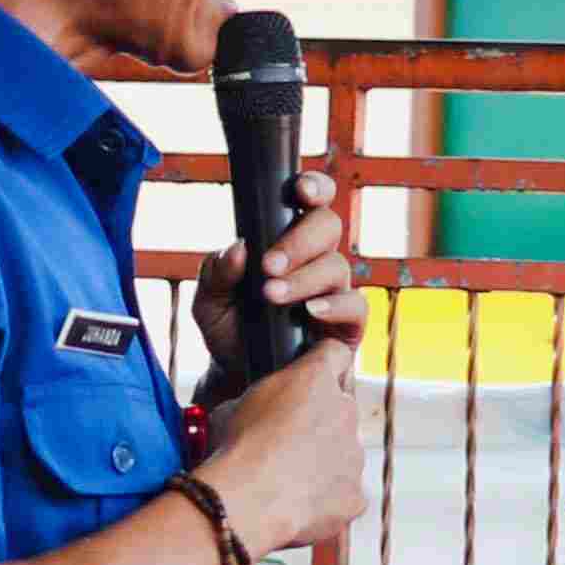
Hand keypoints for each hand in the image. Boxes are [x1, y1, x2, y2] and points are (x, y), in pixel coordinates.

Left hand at [190, 164, 365, 379]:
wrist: (239, 377)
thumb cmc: (229, 328)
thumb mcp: (209, 300)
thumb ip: (216, 272)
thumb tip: (238, 248)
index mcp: (286, 238)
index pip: (311, 200)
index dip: (312, 187)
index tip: (299, 192)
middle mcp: (316, 258)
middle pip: (328, 226)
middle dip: (298, 242)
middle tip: (268, 266)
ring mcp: (334, 290)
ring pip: (337, 266)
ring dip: (303, 278)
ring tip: (271, 296)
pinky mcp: (347, 325)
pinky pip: (355, 306)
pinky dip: (333, 306)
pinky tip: (309, 312)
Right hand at [191, 335, 369, 559]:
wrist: (244, 504)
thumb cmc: (233, 451)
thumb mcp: (232, 407)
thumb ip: (262, 401)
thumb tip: (258, 415)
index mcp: (315, 378)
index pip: (336, 354)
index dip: (324, 366)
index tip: (312, 380)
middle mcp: (345, 411)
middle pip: (342, 409)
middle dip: (321, 422)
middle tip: (287, 443)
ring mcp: (354, 456)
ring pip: (344, 454)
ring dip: (323, 463)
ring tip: (286, 481)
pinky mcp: (355, 496)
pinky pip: (344, 495)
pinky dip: (326, 501)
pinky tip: (297, 505)